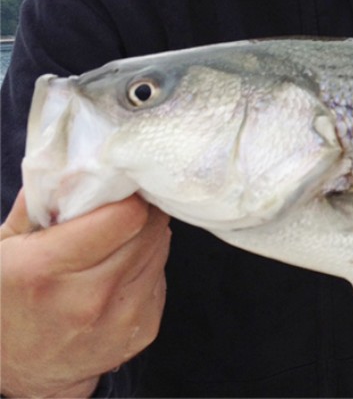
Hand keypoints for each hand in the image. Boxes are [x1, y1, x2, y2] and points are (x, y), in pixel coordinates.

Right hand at [0, 189, 170, 397]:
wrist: (18, 370)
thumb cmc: (9, 297)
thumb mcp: (6, 243)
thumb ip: (40, 199)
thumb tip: (75, 158)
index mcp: (45, 270)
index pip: (127, 215)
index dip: (128, 197)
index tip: (120, 190)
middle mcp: (86, 299)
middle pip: (149, 229)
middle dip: (140, 213)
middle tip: (121, 213)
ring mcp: (118, 320)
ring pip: (160, 249)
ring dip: (145, 239)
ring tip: (117, 244)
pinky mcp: (142, 331)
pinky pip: (162, 276)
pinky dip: (148, 267)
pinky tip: (121, 273)